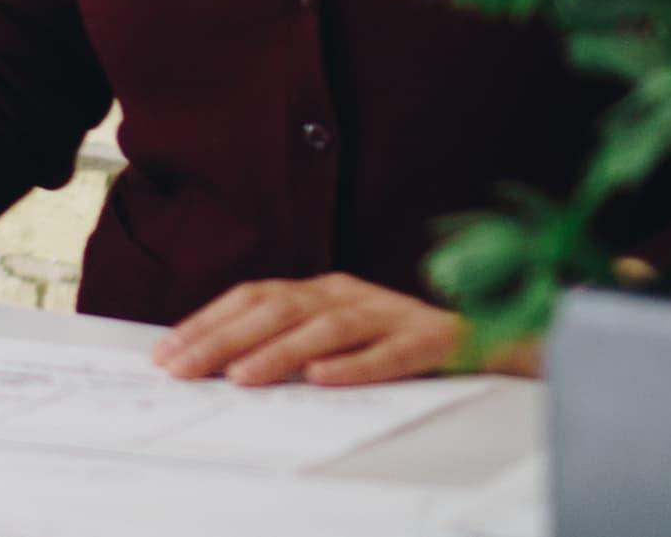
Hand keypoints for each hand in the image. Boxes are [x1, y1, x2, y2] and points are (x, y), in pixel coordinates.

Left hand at [152, 273, 536, 386]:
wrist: (502, 342)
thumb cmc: (407, 345)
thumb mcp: (342, 338)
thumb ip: (292, 345)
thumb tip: (221, 366)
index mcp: (325, 289)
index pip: (254, 298)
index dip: (209, 322)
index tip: (168, 353)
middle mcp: (353, 292)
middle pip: (279, 310)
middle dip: (224, 339)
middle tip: (185, 369)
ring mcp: (394, 312)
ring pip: (328, 328)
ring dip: (279, 353)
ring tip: (241, 377)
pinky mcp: (435, 339)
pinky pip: (392, 352)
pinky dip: (356, 365)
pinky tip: (324, 380)